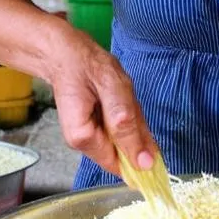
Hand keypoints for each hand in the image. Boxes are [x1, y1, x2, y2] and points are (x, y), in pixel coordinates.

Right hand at [48, 28, 158, 176]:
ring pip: (122, 141)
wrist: (65, 53)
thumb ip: (128, 127)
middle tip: (131, 105)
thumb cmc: (87, 65)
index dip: (141, 159)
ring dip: (131, 123)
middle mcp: (82, 144)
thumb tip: (144, 163)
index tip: (153, 141)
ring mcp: (86, 137)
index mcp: (84, 138)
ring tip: (121, 97)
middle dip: (136, 133)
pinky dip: (125, 117)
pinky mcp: (92, 128)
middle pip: (123, 154)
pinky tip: (118, 98)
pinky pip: (117, 131)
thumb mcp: (114, 90)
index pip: (120, 166)